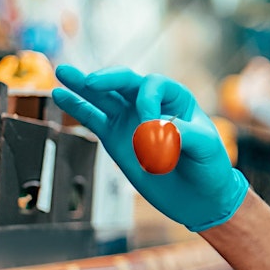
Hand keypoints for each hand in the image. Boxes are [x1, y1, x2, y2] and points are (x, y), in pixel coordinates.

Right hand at [53, 65, 248, 231]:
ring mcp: (129, 120)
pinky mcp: (115, 139)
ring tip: (62, 71)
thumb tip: (156, 128)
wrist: (200, 198)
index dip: (147, 102)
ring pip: (103, 96)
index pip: (152, 86)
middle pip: (124, 82)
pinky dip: (76, 107)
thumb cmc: (209, 167)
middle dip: (107, 79)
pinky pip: (93, 119)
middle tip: (90, 81)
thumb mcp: (206, 148)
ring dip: (82, 84)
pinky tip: (59, 95)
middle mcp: (149, 104)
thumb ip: (183, 134)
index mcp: (175, 98)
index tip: (151, 129)